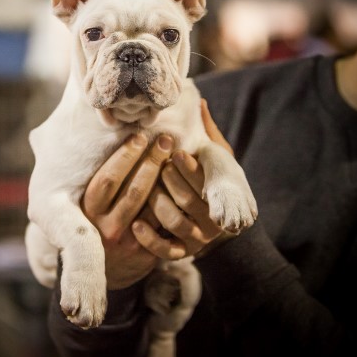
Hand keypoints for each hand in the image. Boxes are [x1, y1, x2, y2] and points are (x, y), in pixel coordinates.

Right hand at [82, 133, 184, 288]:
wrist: (101, 271)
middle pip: (135, 190)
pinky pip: (165, 226)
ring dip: (169, 181)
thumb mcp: (86, 205)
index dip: (124, 156)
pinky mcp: (146, 254)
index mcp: (88, 210)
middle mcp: (106, 226)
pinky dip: (176, 205)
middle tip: (165, 139)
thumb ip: (98, 180)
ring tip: (179, 157)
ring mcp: (127, 242)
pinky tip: (186, 186)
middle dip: (152, 161)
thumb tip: (108, 136)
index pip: (108, 178)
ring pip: (154, 207)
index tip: (139, 136)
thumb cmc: (95, 224)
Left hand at [133, 99, 232, 257]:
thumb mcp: (213, 161)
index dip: (189, 167)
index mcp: (221, 194)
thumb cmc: (207, 183)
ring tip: (145, 191)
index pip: (206, 181)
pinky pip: (165, 251)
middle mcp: (212, 220)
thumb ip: (206, 135)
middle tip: (156, 166)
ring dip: (157, 204)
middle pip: (188, 200)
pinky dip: (150, 239)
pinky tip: (136, 224)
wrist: (212, 229)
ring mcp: (196, 239)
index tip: (175, 152)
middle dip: (170, 180)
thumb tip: (199, 102)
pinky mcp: (181, 254)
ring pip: (175, 222)